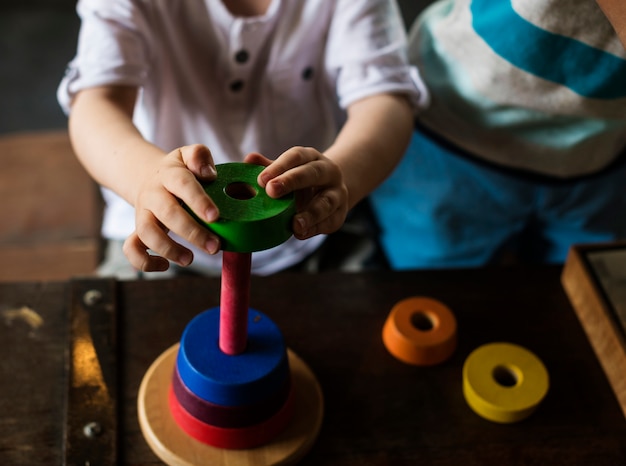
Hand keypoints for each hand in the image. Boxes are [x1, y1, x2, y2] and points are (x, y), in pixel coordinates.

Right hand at [123, 144, 220, 271]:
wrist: (149, 177)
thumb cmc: (180, 170)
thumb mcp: (188, 154)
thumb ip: (200, 156)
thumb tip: (209, 174)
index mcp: (169, 174)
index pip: (183, 184)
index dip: (198, 200)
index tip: (216, 216)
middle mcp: (153, 194)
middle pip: (168, 213)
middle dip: (192, 232)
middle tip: (215, 246)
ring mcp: (143, 213)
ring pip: (147, 233)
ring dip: (168, 249)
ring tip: (190, 260)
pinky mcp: (137, 230)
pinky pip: (132, 249)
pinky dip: (144, 262)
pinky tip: (165, 266)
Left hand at [245, 148, 348, 239]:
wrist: (331, 191)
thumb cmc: (302, 180)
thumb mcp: (287, 171)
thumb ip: (270, 167)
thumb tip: (249, 160)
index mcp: (311, 158)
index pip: (296, 156)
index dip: (279, 166)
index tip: (261, 180)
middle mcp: (328, 172)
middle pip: (312, 173)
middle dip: (292, 181)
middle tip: (271, 191)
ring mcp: (337, 193)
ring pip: (326, 202)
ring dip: (310, 214)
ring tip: (295, 224)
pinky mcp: (339, 214)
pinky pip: (329, 221)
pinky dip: (315, 228)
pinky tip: (301, 233)